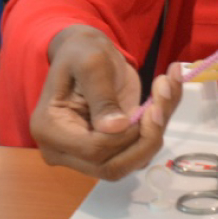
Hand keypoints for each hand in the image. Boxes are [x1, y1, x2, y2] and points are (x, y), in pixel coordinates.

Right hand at [30, 25, 181, 180]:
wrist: (87, 51)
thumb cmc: (82, 52)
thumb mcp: (92, 64)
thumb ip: (102, 96)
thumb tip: (116, 128)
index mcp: (50, 130)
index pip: (93, 151)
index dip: (126, 135)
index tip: (150, 105)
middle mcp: (64, 151)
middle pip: (113, 167)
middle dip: (147, 137)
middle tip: (164, 94)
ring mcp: (87, 156)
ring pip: (131, 163)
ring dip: (157, 130)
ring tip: (167, 87)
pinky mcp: (110, 150)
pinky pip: (139, 153)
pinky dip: (158, 128)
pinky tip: (166, 95)